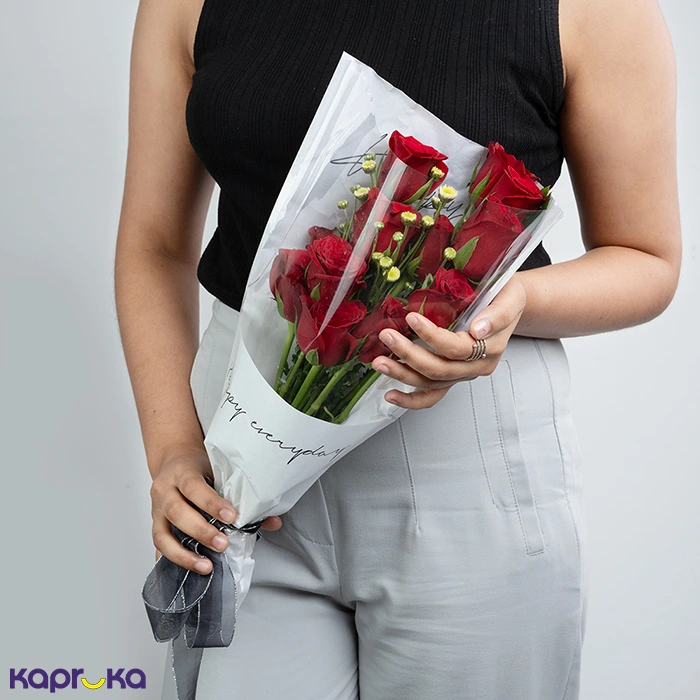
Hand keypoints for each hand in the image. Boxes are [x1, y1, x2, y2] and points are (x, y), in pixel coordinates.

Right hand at [151, 443, 281, 573]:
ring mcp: (155, 510)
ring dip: (183, 553)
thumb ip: (243, 495)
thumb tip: (273, 522)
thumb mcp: (220, 472)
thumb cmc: (199, 467)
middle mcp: (164, 491)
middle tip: (222, 544)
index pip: (193, 487)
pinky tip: (185, 571)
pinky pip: (158, 547)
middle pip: (176, 511)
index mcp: (182, 472)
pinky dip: (171, 561)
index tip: (232, 517)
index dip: (211, 503)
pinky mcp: (155, 526)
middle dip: (200, 531)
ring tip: (205, 565)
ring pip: (161, 534)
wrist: (174, 461)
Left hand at [371, 276, 526, 408]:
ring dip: (402, 375)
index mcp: (491, 348)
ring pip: (431, 384)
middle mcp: (476, 366)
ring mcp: (462, 374)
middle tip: (387, 336)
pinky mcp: (451, 378)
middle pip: (440, 369)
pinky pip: (431, 396)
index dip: (432, 336)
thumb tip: (479, 329)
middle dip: (409, 354)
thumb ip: (498, 313)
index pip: (457, 348)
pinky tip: (390, 394)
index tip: (411, 318)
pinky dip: (410, 400)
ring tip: (379, 363)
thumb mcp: (510, 296)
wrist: (509, 305)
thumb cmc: (506, 297)